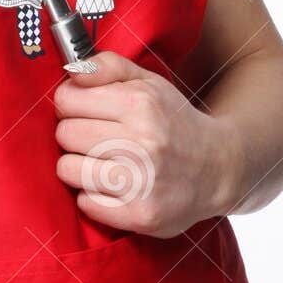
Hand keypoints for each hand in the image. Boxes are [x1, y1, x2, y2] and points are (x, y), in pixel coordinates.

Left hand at [53, 49, 239, 237]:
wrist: (218, 168)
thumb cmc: (174, 122)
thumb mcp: (148, 82)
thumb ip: (108, 66)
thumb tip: (71, 69)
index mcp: (139, 103)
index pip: (67, 100)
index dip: (70, 103)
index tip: (84, 110)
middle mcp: (141, 142)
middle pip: (65, 134)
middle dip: (74, 134)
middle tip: (96, 138)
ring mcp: (140, 182)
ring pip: (68, 169)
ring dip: (80, 166)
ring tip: (103, 163)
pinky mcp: (140, 215)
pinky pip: (85, 203)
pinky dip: (94, 196)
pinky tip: (114, 187)